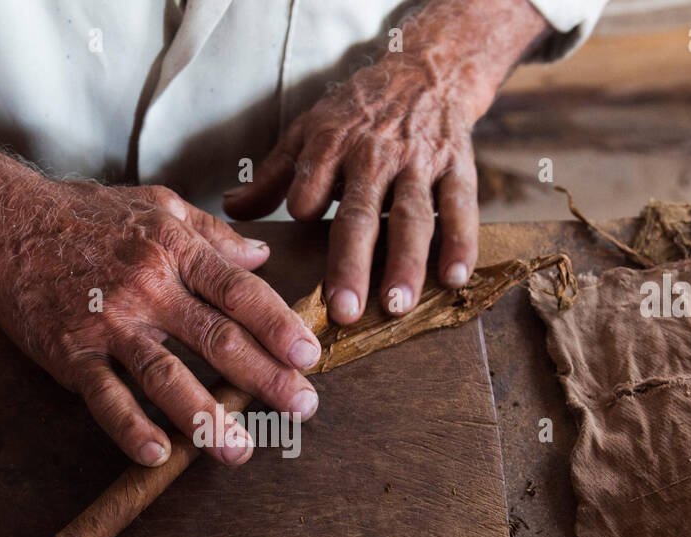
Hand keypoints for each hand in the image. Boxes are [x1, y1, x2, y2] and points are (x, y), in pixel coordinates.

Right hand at [0, 180, 320, 466]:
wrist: (7, 224)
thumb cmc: (87, 215)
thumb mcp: (156, 205)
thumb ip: (212, 234)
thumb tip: (262, 256)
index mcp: (174, 250)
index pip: (239, 292)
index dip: (277, 325)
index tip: (308, 355)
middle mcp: (147, 287)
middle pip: (217, 338)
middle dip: (265, 377)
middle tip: (302, 408)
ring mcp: (108, 322)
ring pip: (165, 375)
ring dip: (206, 417)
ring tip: (238, 450)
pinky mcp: (71, 351)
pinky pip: (104, 395)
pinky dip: (129, 425)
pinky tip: (156, 452)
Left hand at [223, 0, 547, 322]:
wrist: (426, 70)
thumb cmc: (357, 112)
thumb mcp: (308, 131)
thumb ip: (272, 176)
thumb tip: (230, 208)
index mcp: (331, 146)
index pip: (307, 191)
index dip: (302, 213)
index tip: (292, 250)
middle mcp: (375, 155)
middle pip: (360, 215)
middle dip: (351, 265)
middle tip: (344, 310)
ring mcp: (419, 162)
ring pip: (412, 217)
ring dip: (406, 263)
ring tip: (397, 304)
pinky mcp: (457, 165)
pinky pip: (460, 207)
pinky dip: (460, 242)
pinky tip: (454, 278)